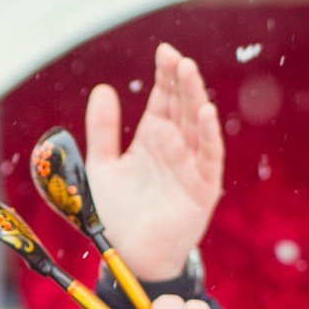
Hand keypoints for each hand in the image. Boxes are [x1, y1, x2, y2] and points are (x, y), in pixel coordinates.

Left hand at [84, 44, 224, 281]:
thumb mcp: (101, 166)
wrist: (127, 256)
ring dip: (194, 98)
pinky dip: (206, 135)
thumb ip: (101, 131)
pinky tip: (204, 113)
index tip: (163, 52)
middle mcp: (175, 148)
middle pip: (181, 106)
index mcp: (153, 139)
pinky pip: (207, 157)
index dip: (164, 76)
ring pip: (196, 125)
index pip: (164, 100)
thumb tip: (104, 88)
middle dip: (180, 81)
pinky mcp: (201, 188)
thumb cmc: (116, 214)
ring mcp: (190, 166)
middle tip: (175, 57)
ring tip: (189, 72)